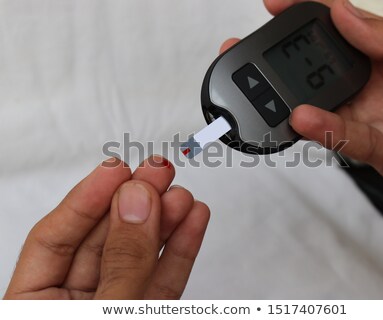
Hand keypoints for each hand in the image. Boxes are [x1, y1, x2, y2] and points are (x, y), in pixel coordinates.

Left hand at [4, 156, 209, 298]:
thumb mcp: (101, 315)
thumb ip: (121, 264)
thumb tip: (136, 205)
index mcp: (37, 306)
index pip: (54, 237)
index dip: (86, 198)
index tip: (115, 170)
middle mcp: (75, 303)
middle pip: (104, 240)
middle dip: (134, 201)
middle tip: (155, 170)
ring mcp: (116, 307)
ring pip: (139, 256)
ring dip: (164, 221)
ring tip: (180, 193)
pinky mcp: (148, 313)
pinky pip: (165, 277)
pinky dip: (182, 249)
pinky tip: (193, 221)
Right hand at [221, 0, 382, 203]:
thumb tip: (347, 15)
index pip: (339, 27)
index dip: (307, 12)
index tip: (276, 3)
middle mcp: (372, 84)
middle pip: (318, 69)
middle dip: (282, 62)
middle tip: (253, 56)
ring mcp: (371, 116)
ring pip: (323, 107)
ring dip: (295, 101)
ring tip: (275, 96)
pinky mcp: (376, 151)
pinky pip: (346, 139)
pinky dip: (325, 130)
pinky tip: (306, 120)